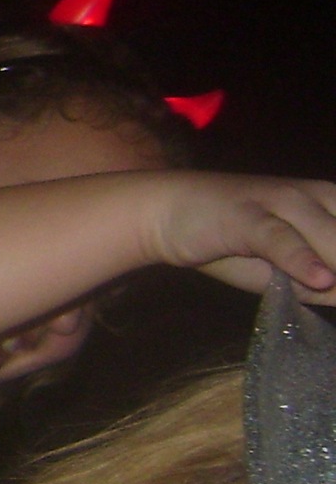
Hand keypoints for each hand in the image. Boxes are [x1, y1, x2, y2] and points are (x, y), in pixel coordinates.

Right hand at [143, 174, 335, 293]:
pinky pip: (279, 237)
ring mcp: (279, 201)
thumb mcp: (285, 270)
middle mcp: (316, 196)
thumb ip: (323, 286)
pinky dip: (301, 258)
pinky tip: (318, 280)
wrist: (165, 211)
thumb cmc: (230, 242)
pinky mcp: (245, 214)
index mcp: (332, 204)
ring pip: (331, 236)